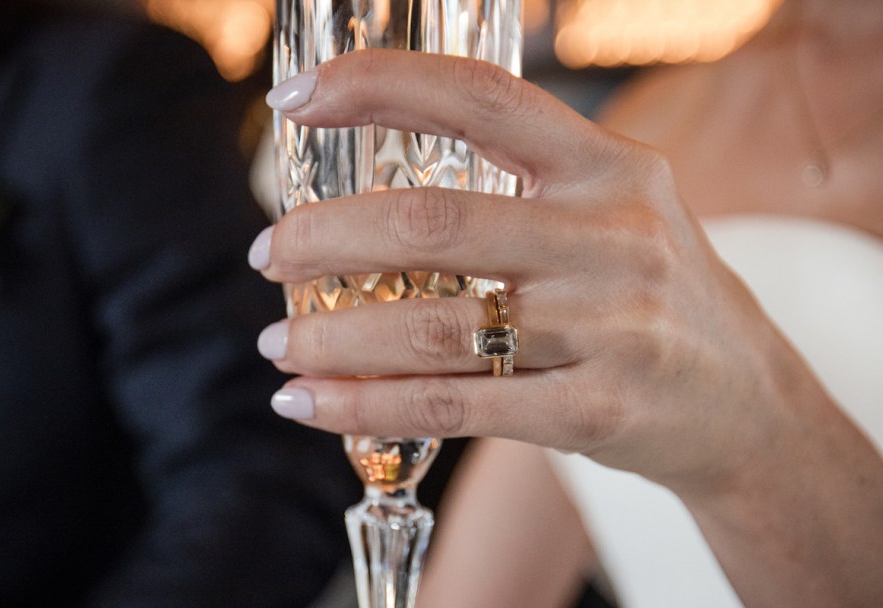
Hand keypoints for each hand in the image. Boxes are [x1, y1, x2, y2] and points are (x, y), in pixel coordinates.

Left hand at [251, 49, 799, 491]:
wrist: (745, 402)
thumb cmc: (653, 297)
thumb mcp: (612, 216)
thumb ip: (518, 196)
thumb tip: (370, 210)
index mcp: (611, 167)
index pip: (479, 98)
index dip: (377, 87)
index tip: (295, 104)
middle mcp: (614, 237)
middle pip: (433, 223)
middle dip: (326, 238)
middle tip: (269, 255)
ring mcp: (610, 328)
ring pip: (432, 327)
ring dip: (333, 337)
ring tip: (278, 347)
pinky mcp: (597, 412)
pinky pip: (454, 406)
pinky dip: (366, 406)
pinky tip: (310, 405)